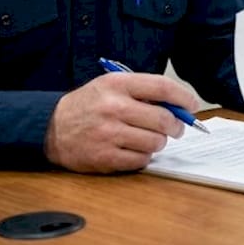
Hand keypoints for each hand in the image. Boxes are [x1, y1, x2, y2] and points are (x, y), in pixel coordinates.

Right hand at [44, 71, 198, 172]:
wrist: (52, 127)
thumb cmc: (88, 105)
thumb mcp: (111, 85)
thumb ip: (143, 90)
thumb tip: (179, 105)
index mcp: (117, 84)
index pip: (162, 87)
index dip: (184, 97)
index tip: (192, 105)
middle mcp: (114, 107)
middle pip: (163, 119)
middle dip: (176, 125)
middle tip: (175, 127)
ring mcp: (109, 134)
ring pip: (155, 142)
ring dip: (159, 142)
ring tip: (149, 137)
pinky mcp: (105, 157)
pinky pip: (141, 160)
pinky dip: (144, 156)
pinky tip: (135, 149)